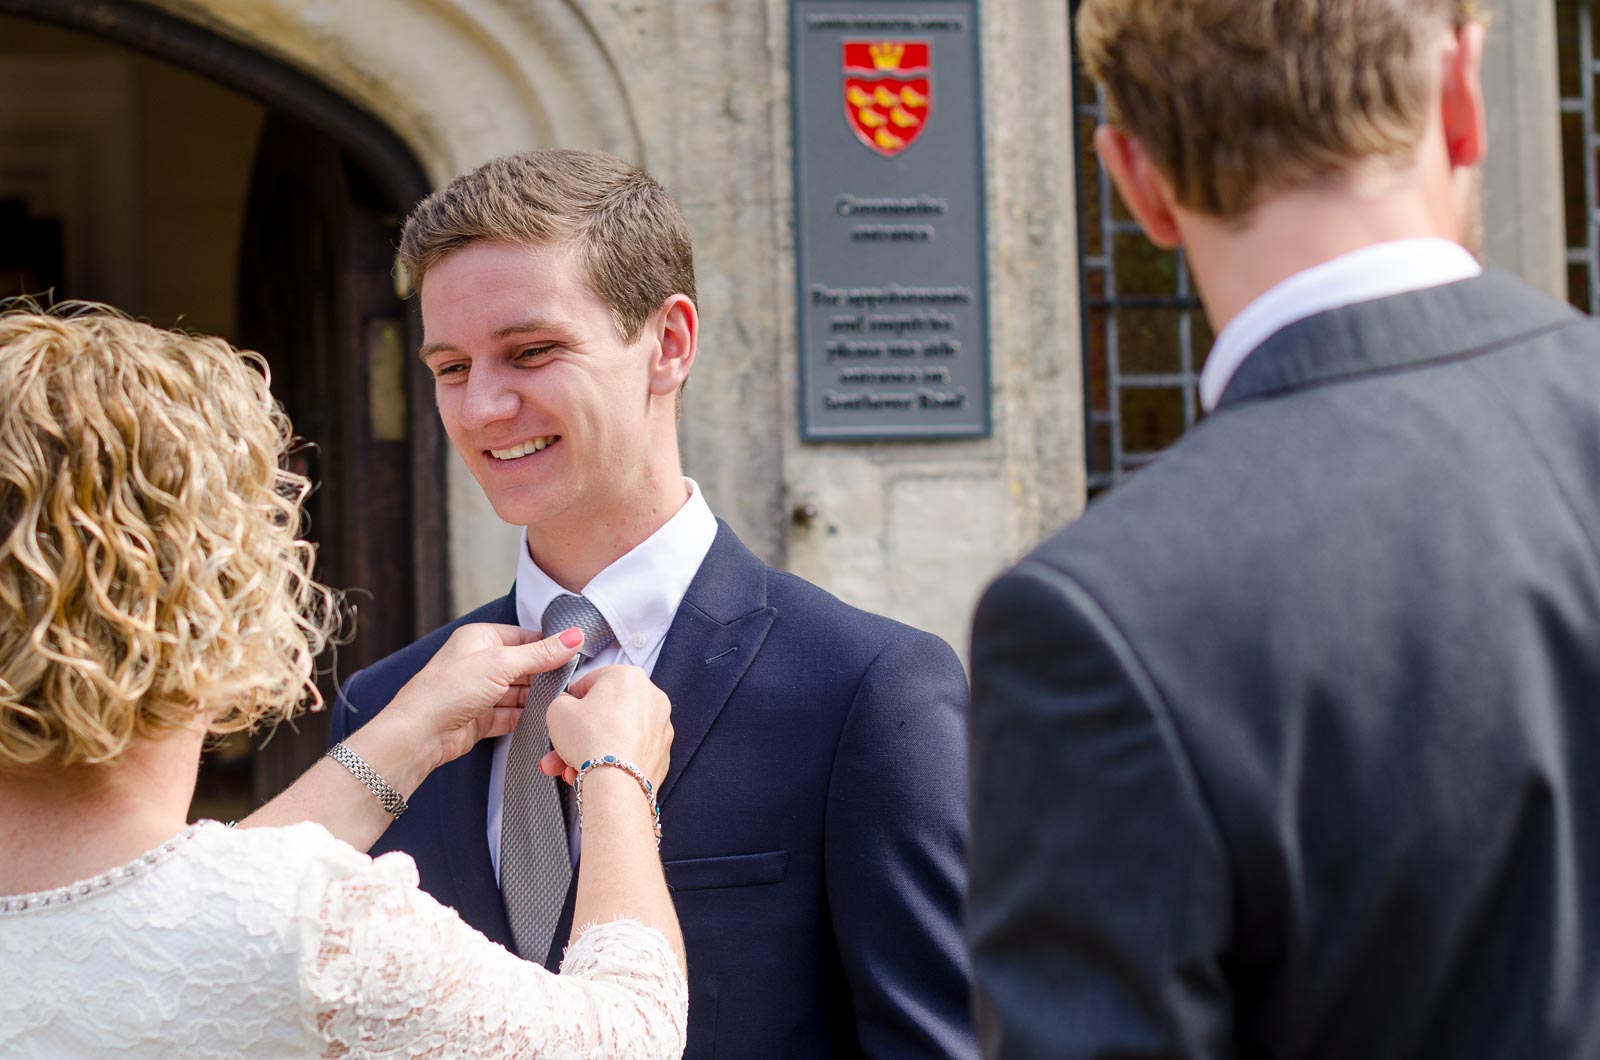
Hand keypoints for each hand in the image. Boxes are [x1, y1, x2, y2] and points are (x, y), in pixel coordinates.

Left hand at [380, 623, 582, 769]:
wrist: (420, 733)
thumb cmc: (447, 690)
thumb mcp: (501, 663)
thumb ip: (541, 653)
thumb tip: (573, 637)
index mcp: (480, 638)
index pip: (524, 638)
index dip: (548, 646)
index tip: (573, 655)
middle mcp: (479, 663)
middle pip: (523, 666)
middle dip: (543, 676)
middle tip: (568, 683)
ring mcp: (479, 691)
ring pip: (518, 693)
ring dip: (535, 699)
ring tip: (557, 704)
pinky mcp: (480, 718)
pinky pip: (510, 715)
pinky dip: (525, 718)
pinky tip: (541, 720)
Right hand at [538, 665, 672, 787]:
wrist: (617, 783)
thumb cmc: (591, 740)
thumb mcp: (558, 711)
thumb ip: (561, 703)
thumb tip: (566, 707)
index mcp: (628, 676)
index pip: (593, 680)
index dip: (572, 700)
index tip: (564, 714)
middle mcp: (651, 697)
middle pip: (604, 714)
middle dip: (577, 735)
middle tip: (560, 747)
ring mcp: (660, 726)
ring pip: (615, 736)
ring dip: (589, 752)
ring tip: (569, 769)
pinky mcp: (661, 753)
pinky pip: (628, 753)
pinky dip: (611, 762)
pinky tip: (591, 775)